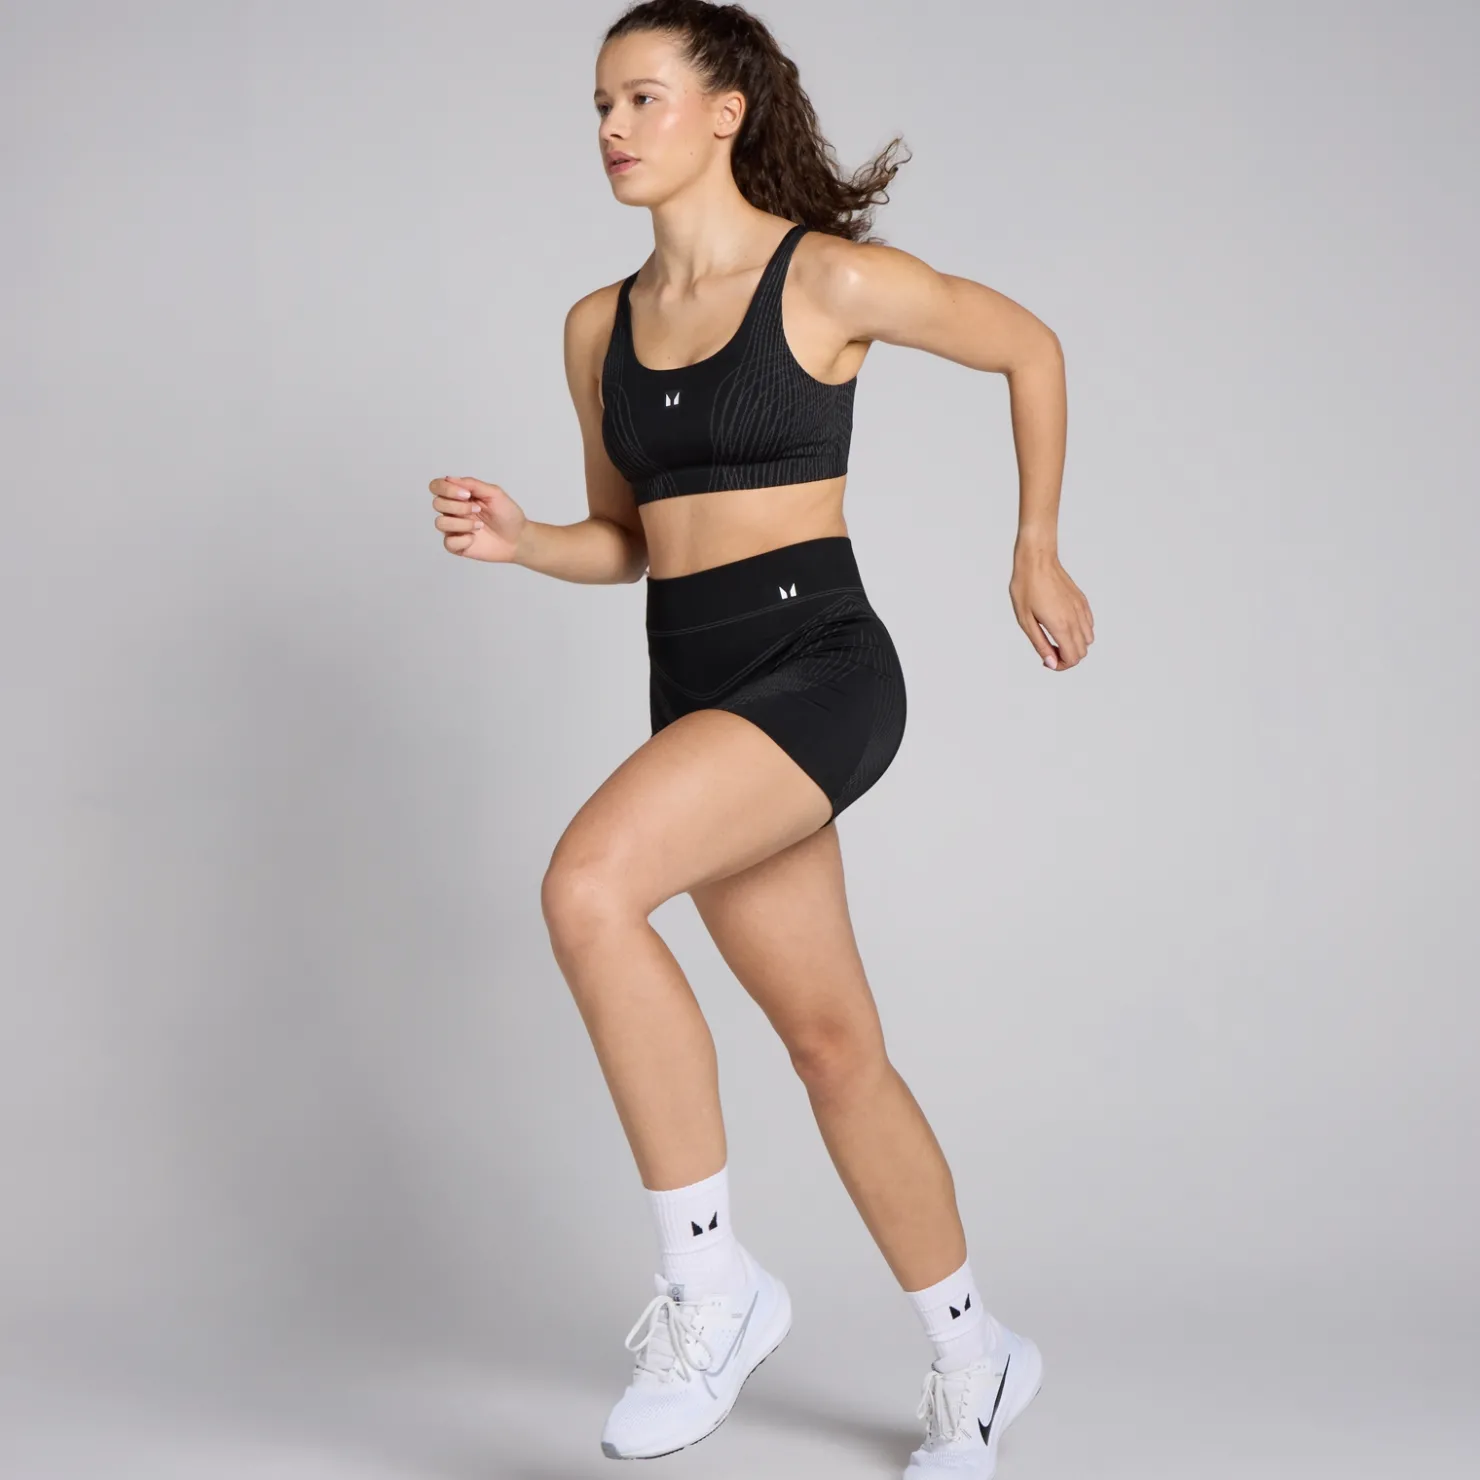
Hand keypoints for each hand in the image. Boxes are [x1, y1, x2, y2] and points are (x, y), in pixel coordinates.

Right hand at [429, 476, 527, 562]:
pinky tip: (474, 538)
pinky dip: (463, 540)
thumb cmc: (507, 514)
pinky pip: (448, 542)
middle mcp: (453, 510)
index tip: (467, 495)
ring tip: (479, 525)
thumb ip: (472, 484)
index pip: (437, 486)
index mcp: (459, 495)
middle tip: (478, 510)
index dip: (446, 489)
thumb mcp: (494, 493)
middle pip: (437, 503)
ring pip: (440, 523)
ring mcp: (454, 528)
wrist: (518, 538)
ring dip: (462, 524)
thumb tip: (450, 478)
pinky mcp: (457, 545)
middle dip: (458, 506)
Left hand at [1009, 545, 1093, 668]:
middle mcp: (1075, 619)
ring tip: (1055, 637)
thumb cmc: (1026, 586)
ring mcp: (1081, 609)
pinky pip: (1089, 624)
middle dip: (1067, 657)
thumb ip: (1040, 643)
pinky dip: (1080, 631)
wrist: (1037, 560)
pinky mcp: (1082, 601)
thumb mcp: (1025, 620)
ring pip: (1088, 639)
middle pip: (1082, 652)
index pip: (1072, 658)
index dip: (1060, 666)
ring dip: (1074, 644)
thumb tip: (1050, 662)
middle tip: (1048, 649)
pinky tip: (1063, 624)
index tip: (1046, 660)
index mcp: (1061, 626)